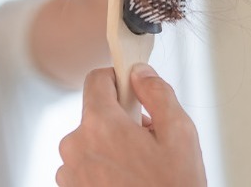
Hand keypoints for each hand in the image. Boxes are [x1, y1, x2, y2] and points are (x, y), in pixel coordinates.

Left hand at [57, 64, 206, 186]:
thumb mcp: (180, 134)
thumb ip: (157, 93)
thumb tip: (140, 74)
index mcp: (100, 126)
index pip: (96, 79)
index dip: (118, 79)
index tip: (132, 89)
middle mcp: (76, 146)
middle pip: (95, 113)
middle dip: (121, 120)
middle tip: (148, 140)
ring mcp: (69, 173)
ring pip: (91, 141)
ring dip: (112, 146)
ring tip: (140, 168)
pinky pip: (86, 166)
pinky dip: (104, 168)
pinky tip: (128, 181)